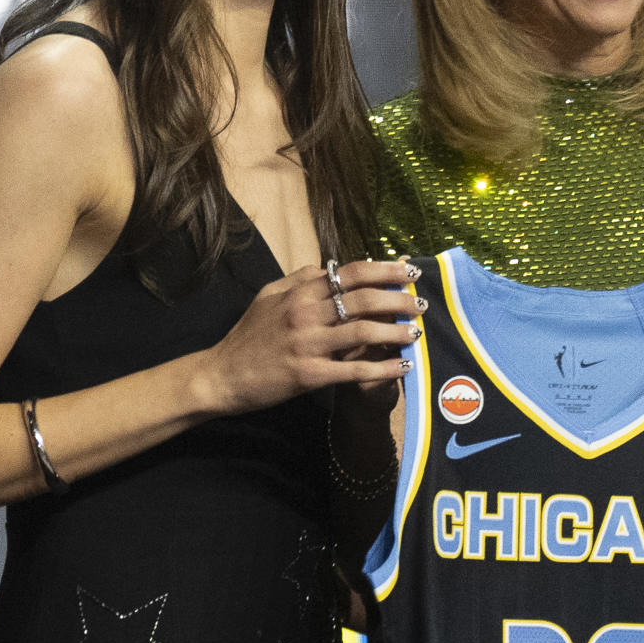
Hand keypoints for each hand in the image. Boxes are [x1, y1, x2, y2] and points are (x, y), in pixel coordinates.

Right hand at [202, 259, 424, 415]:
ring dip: (397, 331)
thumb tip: (329, 267)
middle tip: (422, 303)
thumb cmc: (248, 336)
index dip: (385, 269)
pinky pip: (355, 369)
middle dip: (399, 299)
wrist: (222, 376)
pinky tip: (403, 366)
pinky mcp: (310, 375)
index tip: (410, 271)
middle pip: (364, 298)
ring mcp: (308, 344)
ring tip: (417, 332)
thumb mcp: (268, 297)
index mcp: (299, 292)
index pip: (351, 273)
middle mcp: (305, 313)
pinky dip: (383, 367)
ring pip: (364, 331)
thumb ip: (299, 279)